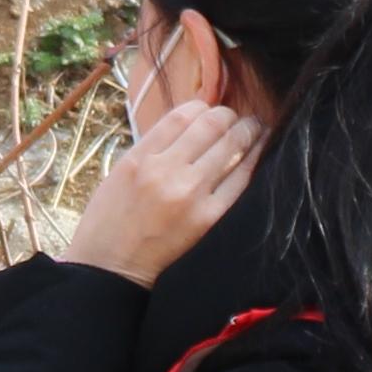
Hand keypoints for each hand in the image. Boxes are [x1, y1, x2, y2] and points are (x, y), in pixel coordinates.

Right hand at [56, 99, 259, 286]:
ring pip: (231, 147)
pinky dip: (252, 161)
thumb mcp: (122, 170)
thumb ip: (153, 146)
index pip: (183, 115)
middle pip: (212, 125)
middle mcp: (166, 170)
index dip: (203, 106)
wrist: (113, 265)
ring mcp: (190, 194)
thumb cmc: (112, 217)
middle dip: (231, 115)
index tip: (210, 110)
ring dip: (249, 132)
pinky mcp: (207, 217)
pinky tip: (258, 152)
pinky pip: (238, 180)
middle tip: (239, 116)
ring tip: (256, 128)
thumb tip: (191, 122)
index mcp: (142, 157)